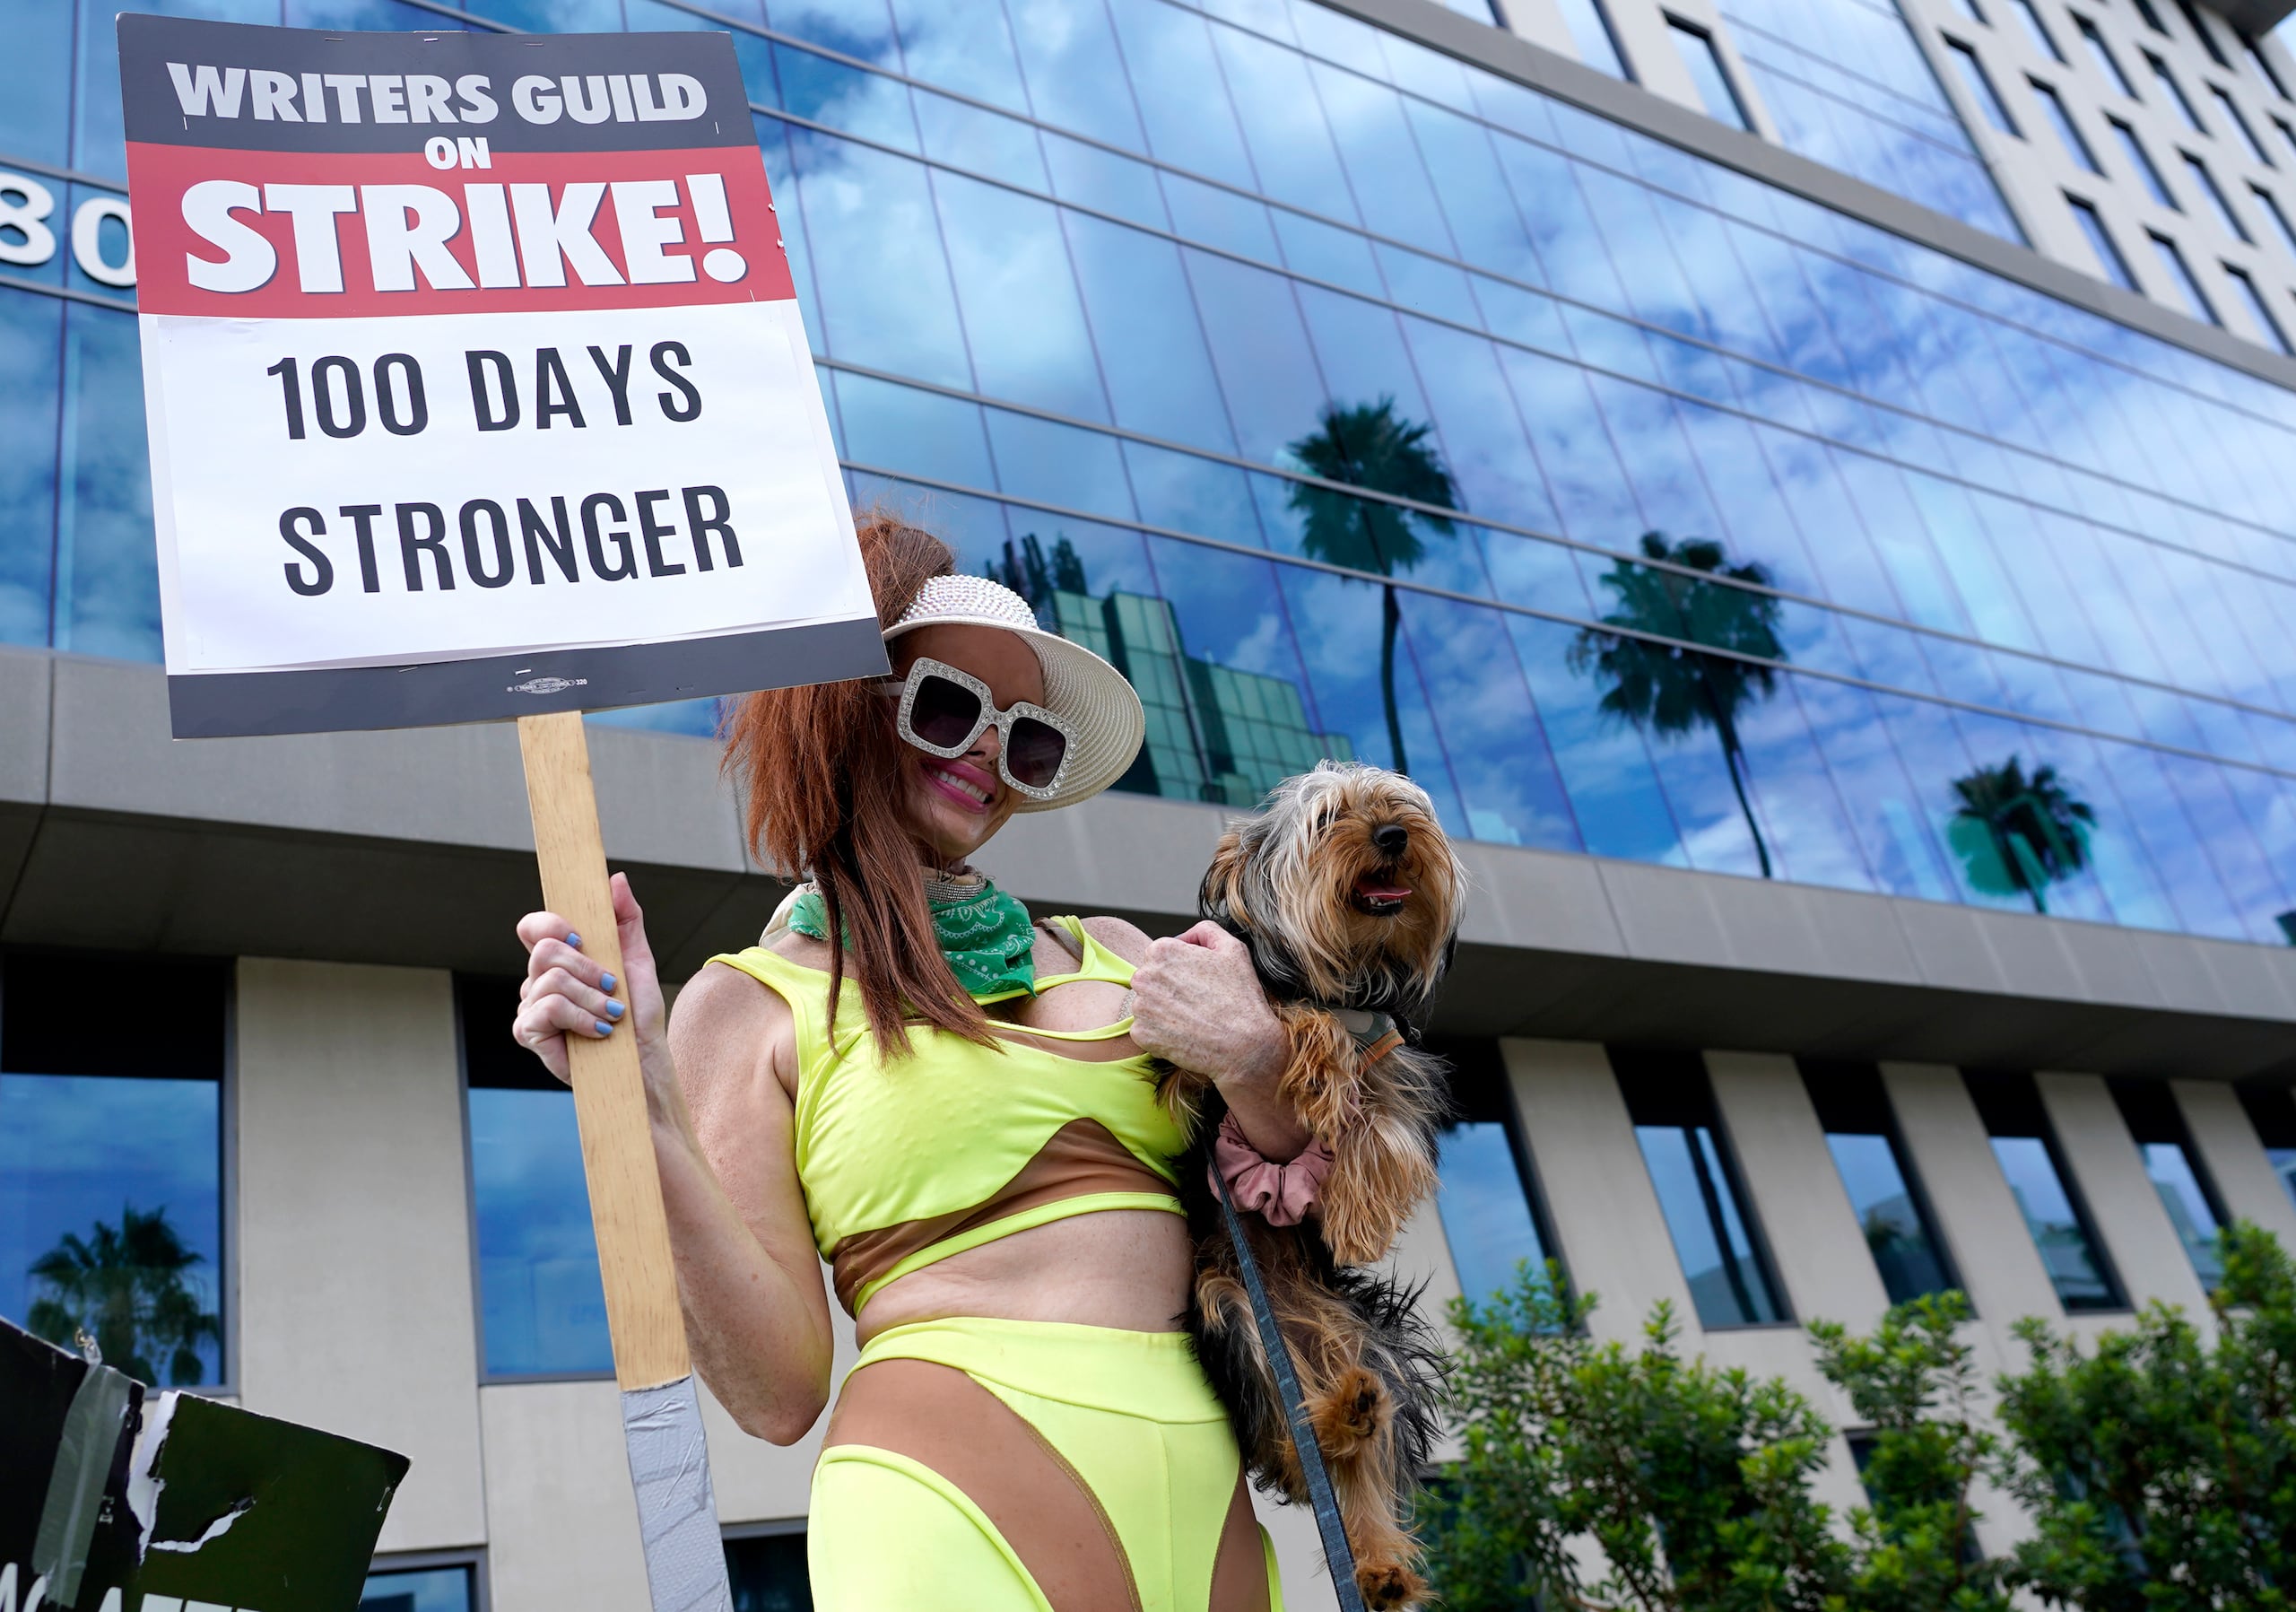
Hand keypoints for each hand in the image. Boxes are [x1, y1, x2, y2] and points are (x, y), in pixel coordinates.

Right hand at [513, 872, 671, 1102]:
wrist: (643, 1060)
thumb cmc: (638, 1013)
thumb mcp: (638, 960)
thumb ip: (626, 918)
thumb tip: (616, 879)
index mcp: (560, 959)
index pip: (534, 927)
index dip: (551, 924)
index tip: (582, 937)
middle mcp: (538, 980)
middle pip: (545, 951)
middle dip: (587, 969)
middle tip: (612, 987)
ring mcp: (530, 1006)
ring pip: (551, 981)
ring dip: (592, 999)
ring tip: (611, 1015)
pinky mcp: (529, 1033)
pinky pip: (549, 1009)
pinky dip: (581, 1018)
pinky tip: (598, 1031)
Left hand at [1130, 922, 1306, 1157]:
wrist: (1245, 1046)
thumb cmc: (1241, 997)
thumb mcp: (1233, 949)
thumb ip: (1205, 931)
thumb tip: (1184, 936)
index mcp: (1162, 951)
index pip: (1160, 956)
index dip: (1181, 970)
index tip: (1199, 984)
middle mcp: (1145, 976)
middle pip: (1150, 980)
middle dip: (1168, 989)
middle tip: (1197, 1003)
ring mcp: (1141, 1007)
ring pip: (1147, 1005)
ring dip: (1163, 1012)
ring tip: (1192, 1020)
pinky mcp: (1141, 1035)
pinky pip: (1146, 1031)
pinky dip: (1161, 1035)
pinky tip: (1184, 1036)